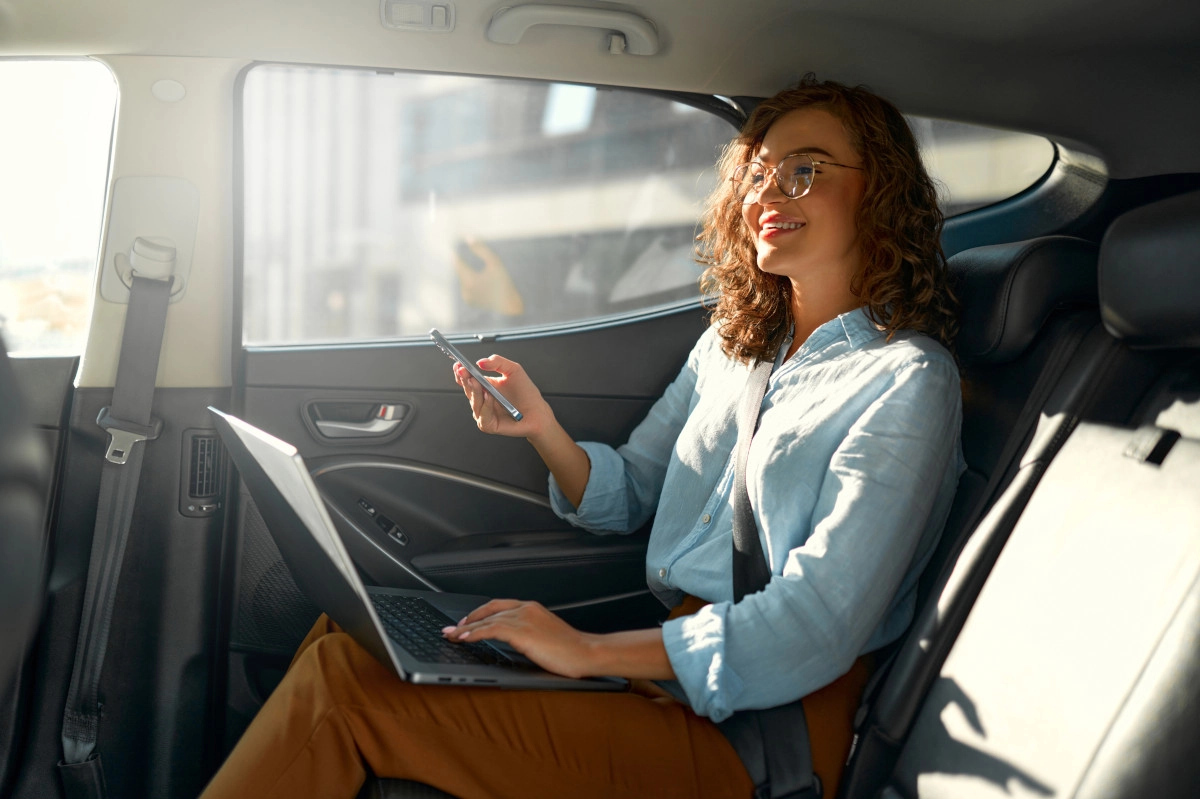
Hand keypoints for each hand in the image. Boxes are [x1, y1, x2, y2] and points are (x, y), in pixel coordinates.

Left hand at [441, 599, 596, 678]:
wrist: (587, 653)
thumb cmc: (571, 651)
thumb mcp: (546, 638)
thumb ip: (529, 635)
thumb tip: (512, 643)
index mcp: (532, 608)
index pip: (499, 606)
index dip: (479, 613)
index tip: (466, 622)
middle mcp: (526, 609)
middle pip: (488, 609)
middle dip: (467, 619)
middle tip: (451, 629)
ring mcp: (523, 618)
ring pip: (486, 620)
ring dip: (465, 628)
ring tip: (450, 636)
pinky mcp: (521, 631)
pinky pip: (490, 629)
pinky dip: (474, 634)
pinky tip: (464, 639)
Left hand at [452, 238, 524, 316]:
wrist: (509, 306)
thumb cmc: (504, 282)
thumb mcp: (495, 263)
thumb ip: (481, 249)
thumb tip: (468, 237)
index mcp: (470, 280)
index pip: (457, 263)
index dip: (455, 254)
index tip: (452, 246)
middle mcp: (465, 290)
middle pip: (460, 271)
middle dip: (462, 264)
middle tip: (461, 255)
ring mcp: (466, 296)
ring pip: (463, 279)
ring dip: (468, 273)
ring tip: (482, 275)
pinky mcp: (468, 301)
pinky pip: (466, 287)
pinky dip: (471, 282)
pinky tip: (482, 284)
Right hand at [454, 355, 552, 438]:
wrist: (537, 411)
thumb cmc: (526, 392)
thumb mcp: (513, 370)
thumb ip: (497, 362)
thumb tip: (480, 362)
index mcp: (484, 386)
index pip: (467, 379)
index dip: (461, 373)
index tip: (458, 365)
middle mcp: (482, 400)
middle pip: (468, 390)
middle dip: (465, 380)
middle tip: (464, 371)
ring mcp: (483, 413)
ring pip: (474, 402)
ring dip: (475, 392)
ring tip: (477, 383)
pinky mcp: (489, 425)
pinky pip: (483, 416)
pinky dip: (485, 407)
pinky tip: (489, 397)